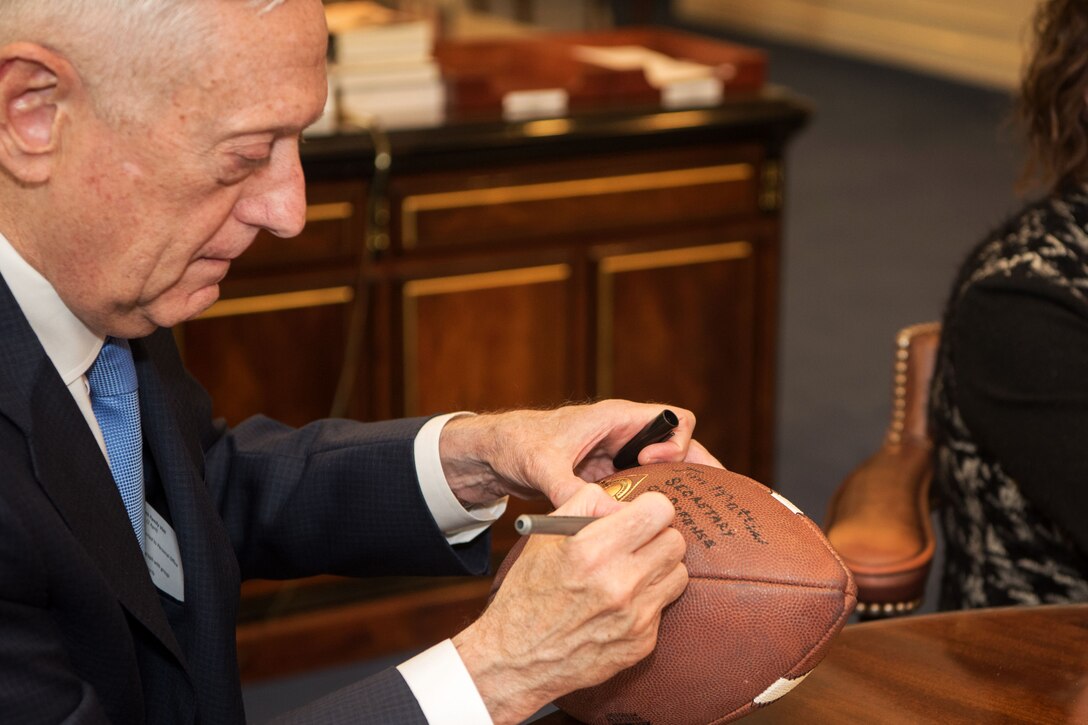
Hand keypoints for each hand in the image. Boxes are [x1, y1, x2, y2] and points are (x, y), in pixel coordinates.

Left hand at [439, 399, 722, 507]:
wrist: (494, 454)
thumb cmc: (517, 445)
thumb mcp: (542, 467)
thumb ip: (571, 492)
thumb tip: (606, 519)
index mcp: (616, 418)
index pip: (674, 419)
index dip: (675, 444)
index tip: (652, 467)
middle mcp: (624, 435)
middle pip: (679, 448)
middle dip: (694, 475)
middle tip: (706, 509)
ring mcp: (618, 456)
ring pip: (665, 471)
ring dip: (674, 494)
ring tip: (688, 525)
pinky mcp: (609, 476)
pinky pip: (644, 488)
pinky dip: (652, 506)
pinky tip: (656, 532)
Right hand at [452, 486, 688, 723]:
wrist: (518, 659)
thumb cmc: (528, 591)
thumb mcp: (544, 534)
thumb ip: (587, 503)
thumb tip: (625, 503)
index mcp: (592, 550)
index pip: (658, 511)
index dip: (651, 508)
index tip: (641, 514)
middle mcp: (618, 583)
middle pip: (675, 541)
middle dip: (657, 536)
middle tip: (637, 543)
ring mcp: (634, 616)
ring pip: (678, 573)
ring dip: (659, 568)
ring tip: (631, 572)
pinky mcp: (642, 642)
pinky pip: (663, 606)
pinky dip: (647, 601)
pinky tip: (620, 605)